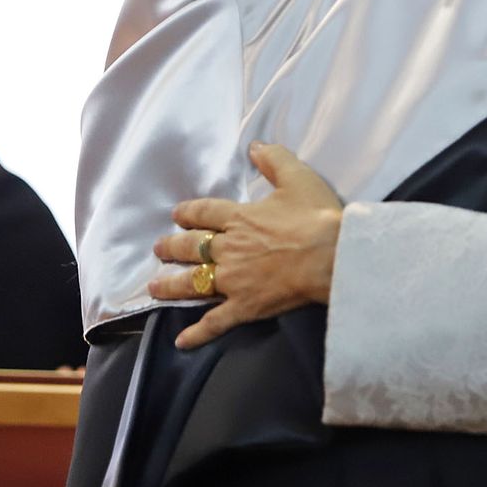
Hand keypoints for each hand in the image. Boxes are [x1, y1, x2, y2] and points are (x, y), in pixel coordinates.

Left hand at [149, 143, 342, 349]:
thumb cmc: (316, 217)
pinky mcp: (245, 307)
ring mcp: (234, 280)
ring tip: (154, 287)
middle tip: (158, 249)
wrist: (332, 256)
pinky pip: (215, 322)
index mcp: (239, 218)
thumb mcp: (297, 178)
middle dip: (172, 248)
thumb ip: (274, 160)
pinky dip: (197, 333)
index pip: (204, 213)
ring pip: (194, 283)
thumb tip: (255, 145)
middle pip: (191, 248)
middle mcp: (229, 249)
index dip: (189, 213)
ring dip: (171, 285)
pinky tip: (181, 341)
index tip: (177, 215)